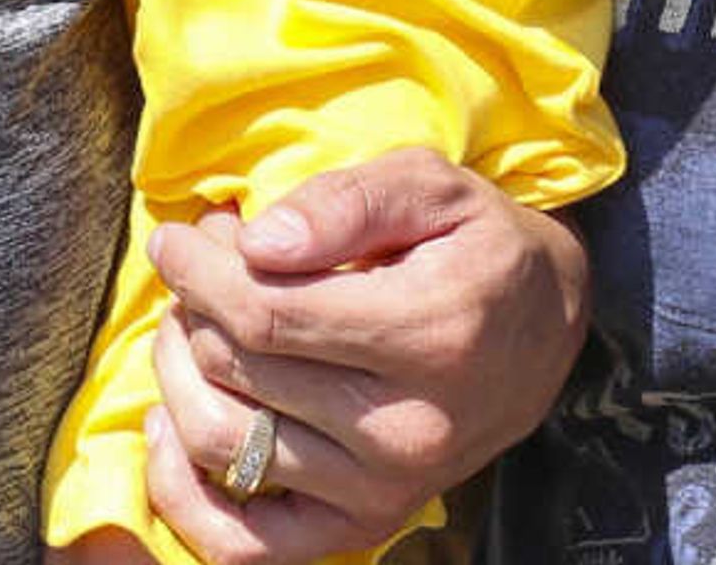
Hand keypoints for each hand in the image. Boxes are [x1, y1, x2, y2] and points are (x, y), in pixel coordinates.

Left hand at [137, 149, 588, 563]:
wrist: (545, 332)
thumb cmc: (478, 246)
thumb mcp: (433, 187)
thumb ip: (347, 202)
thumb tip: (258, 240)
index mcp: (430, 333)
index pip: (269, 310)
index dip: (201, 270)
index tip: (176, 237)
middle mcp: (408, 428)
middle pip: (241, 369)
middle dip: (192, 304)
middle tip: (196, 264)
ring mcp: (385, 491)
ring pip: (226, 443)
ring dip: (176, 375)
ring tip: (187, 325)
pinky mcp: (365, 527)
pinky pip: (244, 544)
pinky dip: (183, 493)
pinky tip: (170, 424)